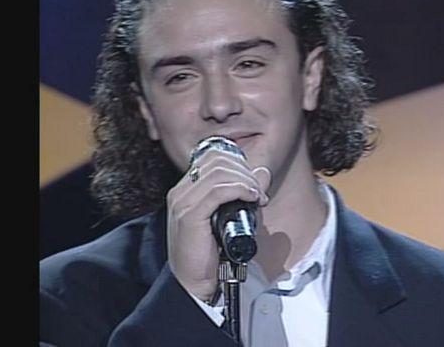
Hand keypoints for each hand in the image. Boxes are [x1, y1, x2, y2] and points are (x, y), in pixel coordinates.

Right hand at [166, 147, 270, 301]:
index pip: (213, 158)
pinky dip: (240, 190)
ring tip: (258, 196)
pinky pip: (218, 191)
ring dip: (246, 181)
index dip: (238, 163)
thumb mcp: (228, 218)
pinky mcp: (189, 216)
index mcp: (186, 190)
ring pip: (220, 173)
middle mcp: (180, 192)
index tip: (254, 182)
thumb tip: (262, 173)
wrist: (192, 285)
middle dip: (245, 172)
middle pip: (218, 161)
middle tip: (260, 191)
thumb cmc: (209, 255)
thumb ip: (242, 194)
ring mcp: (182, 202)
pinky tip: (251, 197)